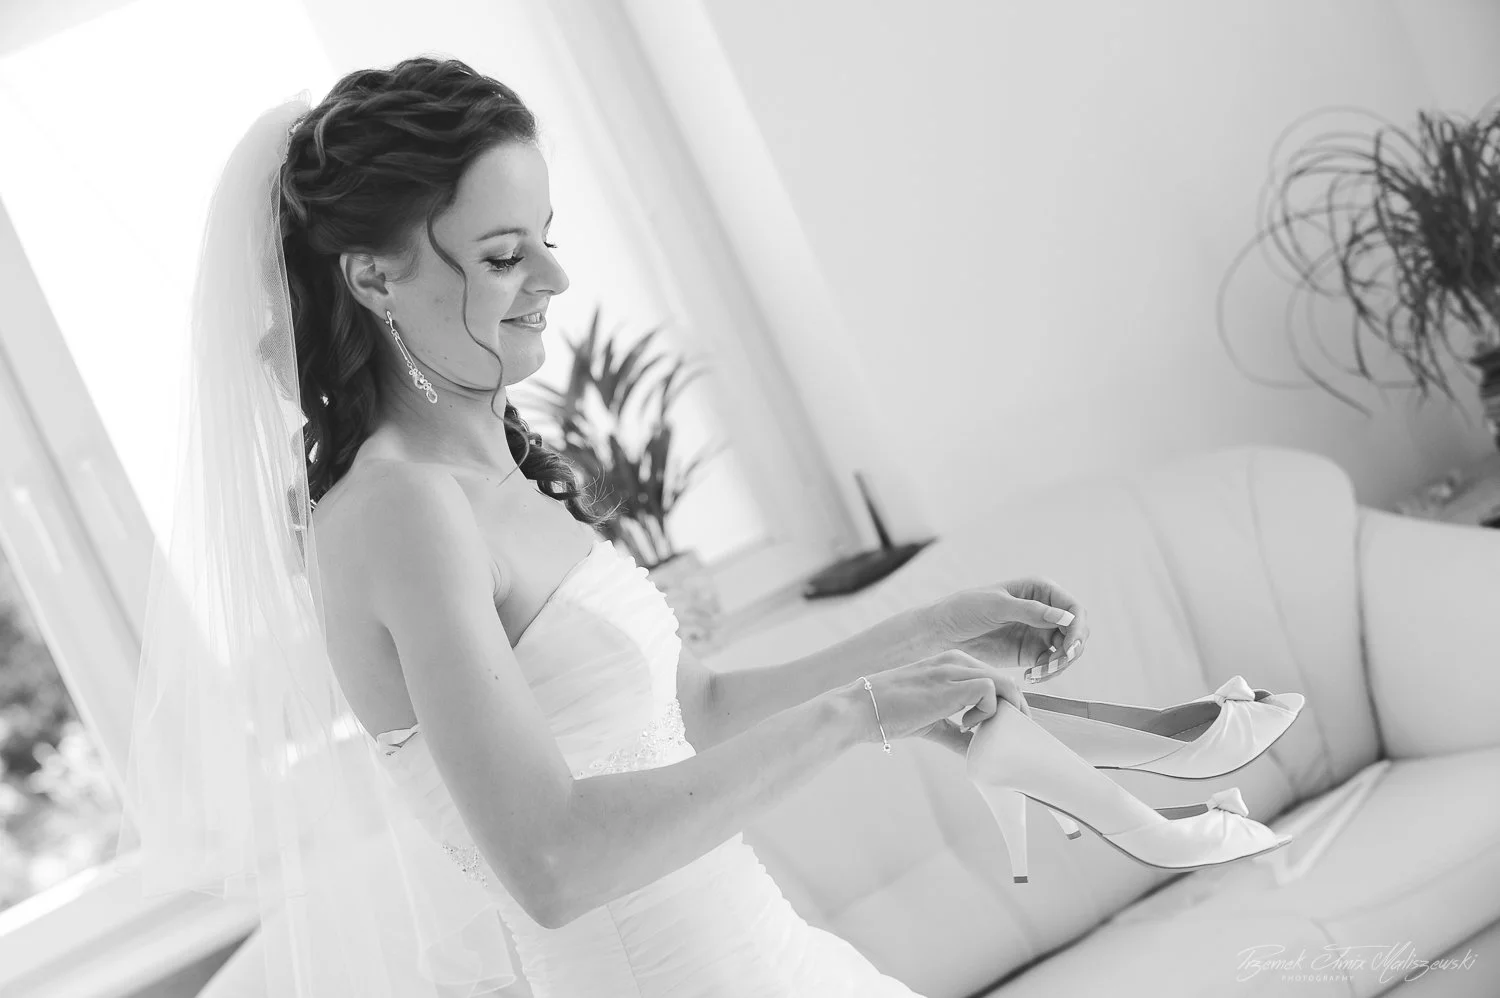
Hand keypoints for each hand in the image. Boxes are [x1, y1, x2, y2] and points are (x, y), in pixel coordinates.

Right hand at [855, 650, 1031, 755]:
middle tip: (1005, 735)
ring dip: (1005, 712)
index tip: (1001, 729)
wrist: (860, 709)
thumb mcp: (932, 723)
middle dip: (1014, 711)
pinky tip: (966, 724)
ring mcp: (954, 669)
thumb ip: (957, 735)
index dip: (1006, 706)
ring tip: (985, 731)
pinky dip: (987, 712)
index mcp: (951, 664)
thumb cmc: (889, 713)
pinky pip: (991, 691)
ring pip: (1005, 683)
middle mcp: (956, 661)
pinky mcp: (951, 683)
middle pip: (1006, 681)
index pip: (995, 679)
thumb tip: (978, 753)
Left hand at [927, 576, 1090, 685]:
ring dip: (1061, 664)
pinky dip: (1048, 673)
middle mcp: (1045, 610)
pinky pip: (1051, 664)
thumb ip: (1031, 611)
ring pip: (1067, 650)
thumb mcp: (997, 606)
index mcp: (1040, 590)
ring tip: (1040, 674)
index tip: (1069, 646)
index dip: (1077, 627)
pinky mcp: (1031, 653)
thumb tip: (1066, 616)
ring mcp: (1039, 632)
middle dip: (1072, 649)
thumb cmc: (965, 608)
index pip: (1073, 608)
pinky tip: (1032, 677)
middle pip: (1076, 631)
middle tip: (1056, 664)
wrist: (943, 632)